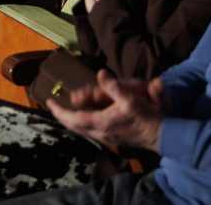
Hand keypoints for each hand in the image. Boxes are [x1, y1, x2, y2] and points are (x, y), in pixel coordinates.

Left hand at [48, 71, 167, 151]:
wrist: (162, 136)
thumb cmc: (147, 118)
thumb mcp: (131, 99)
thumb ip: (114, 86)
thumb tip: (101, 73)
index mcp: (101, 122)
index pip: (72, 119)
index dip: (59, 111)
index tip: (48, 102)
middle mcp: (100, 132)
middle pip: (73, 125)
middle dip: (63, 113)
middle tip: (55, 103)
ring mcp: (105, 135)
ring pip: (81, 127)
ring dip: (73, 116)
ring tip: (70, 104)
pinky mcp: (111, 136)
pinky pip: (90, 128)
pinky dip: (82, 120)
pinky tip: (83, 113)